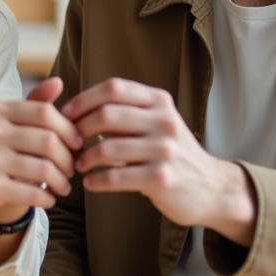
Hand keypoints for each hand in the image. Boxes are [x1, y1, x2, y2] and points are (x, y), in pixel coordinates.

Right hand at [0, 77, 81, 228]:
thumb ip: (30, 104)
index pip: (46, 113)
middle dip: (69, 158)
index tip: (77, 143)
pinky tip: (49, 199)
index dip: (69, 129)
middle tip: (72, 169)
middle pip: (50, 141)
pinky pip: (33, 192)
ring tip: (63, 186)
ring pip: (45, 169)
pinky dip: (47, 198)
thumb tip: (59, 82)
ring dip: (62, 181)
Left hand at [63, 77, 256, 245]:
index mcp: (159, 101)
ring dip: (85, 158)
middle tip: (69, 142)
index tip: (66, 114)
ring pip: (108, 148)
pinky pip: (116, 177)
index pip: (113, 88)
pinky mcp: (162, 178)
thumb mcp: (156, 123)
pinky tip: (91, 184)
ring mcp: (165, 150)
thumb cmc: (171, 153)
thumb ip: (126, 113)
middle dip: (80, 129)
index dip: (84, 99)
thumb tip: (78, 109)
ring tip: (78, 165)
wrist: (209, 187)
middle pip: (107, 115)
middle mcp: (164, 121)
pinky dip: (97, 181)